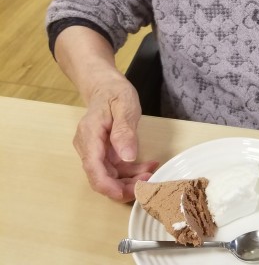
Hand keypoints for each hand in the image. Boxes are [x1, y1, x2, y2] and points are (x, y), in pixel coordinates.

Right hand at [73, 78, 158, 201]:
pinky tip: (148, 166)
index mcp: (90, 135)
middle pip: (101, 176)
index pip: (93, 168)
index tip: (126, 193)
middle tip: (148, 183)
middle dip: (123, 185)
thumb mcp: (124, 105)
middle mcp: (88, 146)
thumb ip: (124, 131)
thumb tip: (127, 156)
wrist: (105, 84)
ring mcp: (94, 149)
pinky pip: (115, 166)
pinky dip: (131, 169)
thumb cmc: (114, 91)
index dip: (108, 186)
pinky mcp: (103, 151)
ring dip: (130, 179)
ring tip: (151, 173)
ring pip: (110, 174)